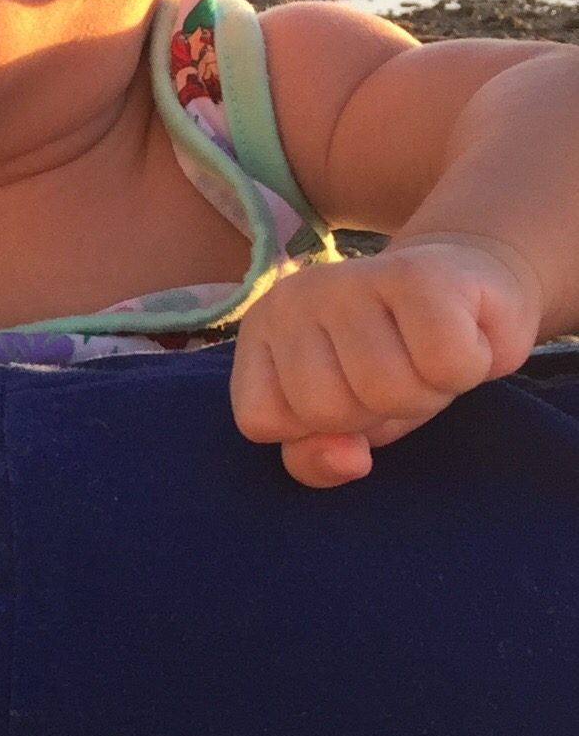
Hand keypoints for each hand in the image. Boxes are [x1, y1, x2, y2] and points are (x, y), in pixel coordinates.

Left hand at [232, 237, 541, 486]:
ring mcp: (350, 280)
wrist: (474, 288)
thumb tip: (348, 461)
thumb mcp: (345, 422)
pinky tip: (464, 336)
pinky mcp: (419, 274)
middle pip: (327, 411)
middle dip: (378, 412)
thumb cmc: (400, 360)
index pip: (262, 420)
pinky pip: (445, 364)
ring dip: (426, 392)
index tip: (349, 394)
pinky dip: (468, 367)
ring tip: (429, 357)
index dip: (317, 430)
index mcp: (260, 331)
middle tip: (400, 373)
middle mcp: (292, 298)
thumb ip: (316, 458)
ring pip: (388, 390)